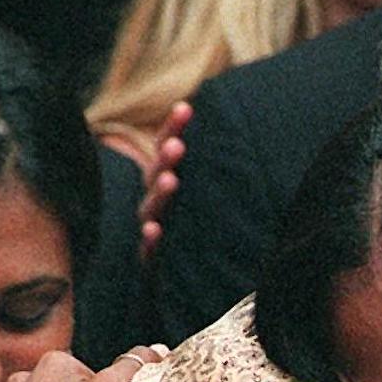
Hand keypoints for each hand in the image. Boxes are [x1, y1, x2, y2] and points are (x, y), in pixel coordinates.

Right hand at [137, 101, 191, 263]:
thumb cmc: (186, 221)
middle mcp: (154, 198)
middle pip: (156, 173)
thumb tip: (233, 128)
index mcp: (163, 178)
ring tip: (171, 181)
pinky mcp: (151, 255)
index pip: (165, 148)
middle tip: (179, 145)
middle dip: (167, 159)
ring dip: (161, 192)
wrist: (169, 273)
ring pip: (151, 206)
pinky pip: (148, 247)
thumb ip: (201, 165)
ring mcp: (150, 224)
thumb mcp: (194, 191)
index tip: (186, 108)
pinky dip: (150, 238)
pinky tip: (153, 230)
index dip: (172, 128)